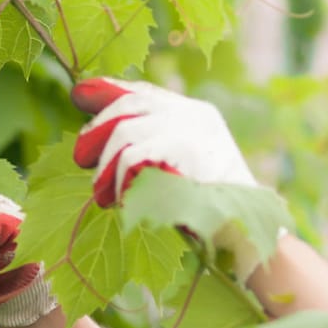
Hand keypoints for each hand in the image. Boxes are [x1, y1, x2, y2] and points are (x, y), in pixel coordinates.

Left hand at [71, 77, 270, 279]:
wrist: (248, 236)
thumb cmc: (211, 214)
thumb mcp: (179, 172)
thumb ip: (150, 150)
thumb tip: (96, 144)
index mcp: (198, 116)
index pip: (146, 92)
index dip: (109, 91)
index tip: (79, 95)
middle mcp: (197, 116)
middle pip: (131, 104)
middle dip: (98, 128)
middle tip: (81, 158)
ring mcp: (195, 131)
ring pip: (126, 131)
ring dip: (105, 165)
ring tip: (101, 193)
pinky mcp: (187, 152)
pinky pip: (134, 156)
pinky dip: (119, 179)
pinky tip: (119, 199)